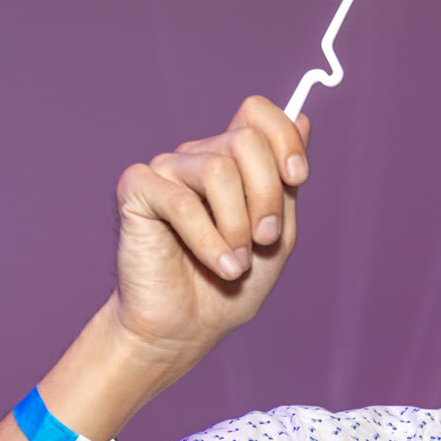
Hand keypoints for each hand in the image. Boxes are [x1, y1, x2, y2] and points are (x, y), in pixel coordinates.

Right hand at [106, 95, 310, 365]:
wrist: (188, 327)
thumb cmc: (232, 285)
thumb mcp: (277, 235)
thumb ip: (287, 182)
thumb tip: (303, 118)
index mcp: (232, 162)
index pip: (256, 113)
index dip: (283, 137)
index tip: (297, 178)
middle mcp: (198, 157)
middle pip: (246, 141)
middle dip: (267, 196)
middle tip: (264, 240)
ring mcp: (166, 170)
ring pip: (218, 171)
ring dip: (238, 226)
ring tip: (237, 262)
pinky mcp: (137, 189)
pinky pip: (181, 201)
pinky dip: (208, 241)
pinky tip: (221, 266)